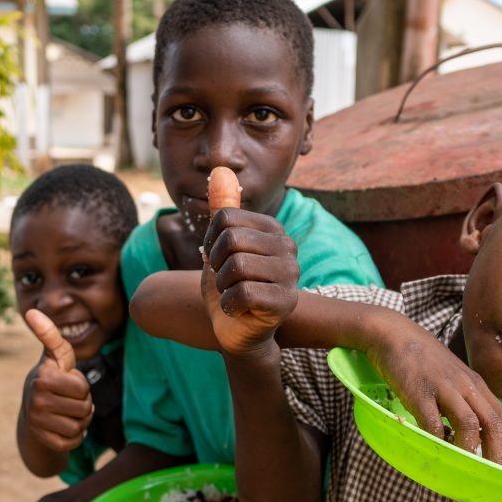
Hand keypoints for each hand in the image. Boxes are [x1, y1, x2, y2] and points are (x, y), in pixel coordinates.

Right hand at [21, 309, 93, 453]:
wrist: (31, 414)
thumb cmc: (50, 379)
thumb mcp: (54, 357)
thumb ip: (50, 334)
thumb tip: (31, 311)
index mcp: (42, 377)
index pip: (82, 388)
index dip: (81, 385)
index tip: (67, 382)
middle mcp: (35, 400)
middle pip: (84, 408)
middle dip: (84, 404)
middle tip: (69, 399)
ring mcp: (37, 422)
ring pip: (80, 426)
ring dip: (80, 421)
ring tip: (67, 412)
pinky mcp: (42, 440)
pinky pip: (73, 442)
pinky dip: (75, 437)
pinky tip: (64, 426)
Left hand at [201, 207, 299, 356]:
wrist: (235, 330)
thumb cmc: (229, 286)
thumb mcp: (220, 246)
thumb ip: (223, 211)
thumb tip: (220, 171)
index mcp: (273, 228)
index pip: (226, 217)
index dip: (210, 240)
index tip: (216, 258)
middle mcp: (288, 247)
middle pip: (231, 239)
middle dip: (216, 264)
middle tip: (224, 279)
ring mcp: (291, 274)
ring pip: (236, 266)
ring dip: (222, 286)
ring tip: (233, 293)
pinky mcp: (286, 301)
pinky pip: (243, 293)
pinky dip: (229, 304)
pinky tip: (238, 309)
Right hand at [369, 328, 501, 467]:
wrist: (394, 334)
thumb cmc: (424, 361)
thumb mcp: (455, 380)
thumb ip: (466, 404)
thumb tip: (475, 439)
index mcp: (478, 387)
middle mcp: (466, 387)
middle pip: (494, 423)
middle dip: (501, 454)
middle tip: (500, 477)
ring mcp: (443, 388)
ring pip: (469, 424)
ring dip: (472, 450)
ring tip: (469, 470)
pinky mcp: (419, 391)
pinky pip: (431, 422)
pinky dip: (437, 441)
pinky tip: (437, 452)